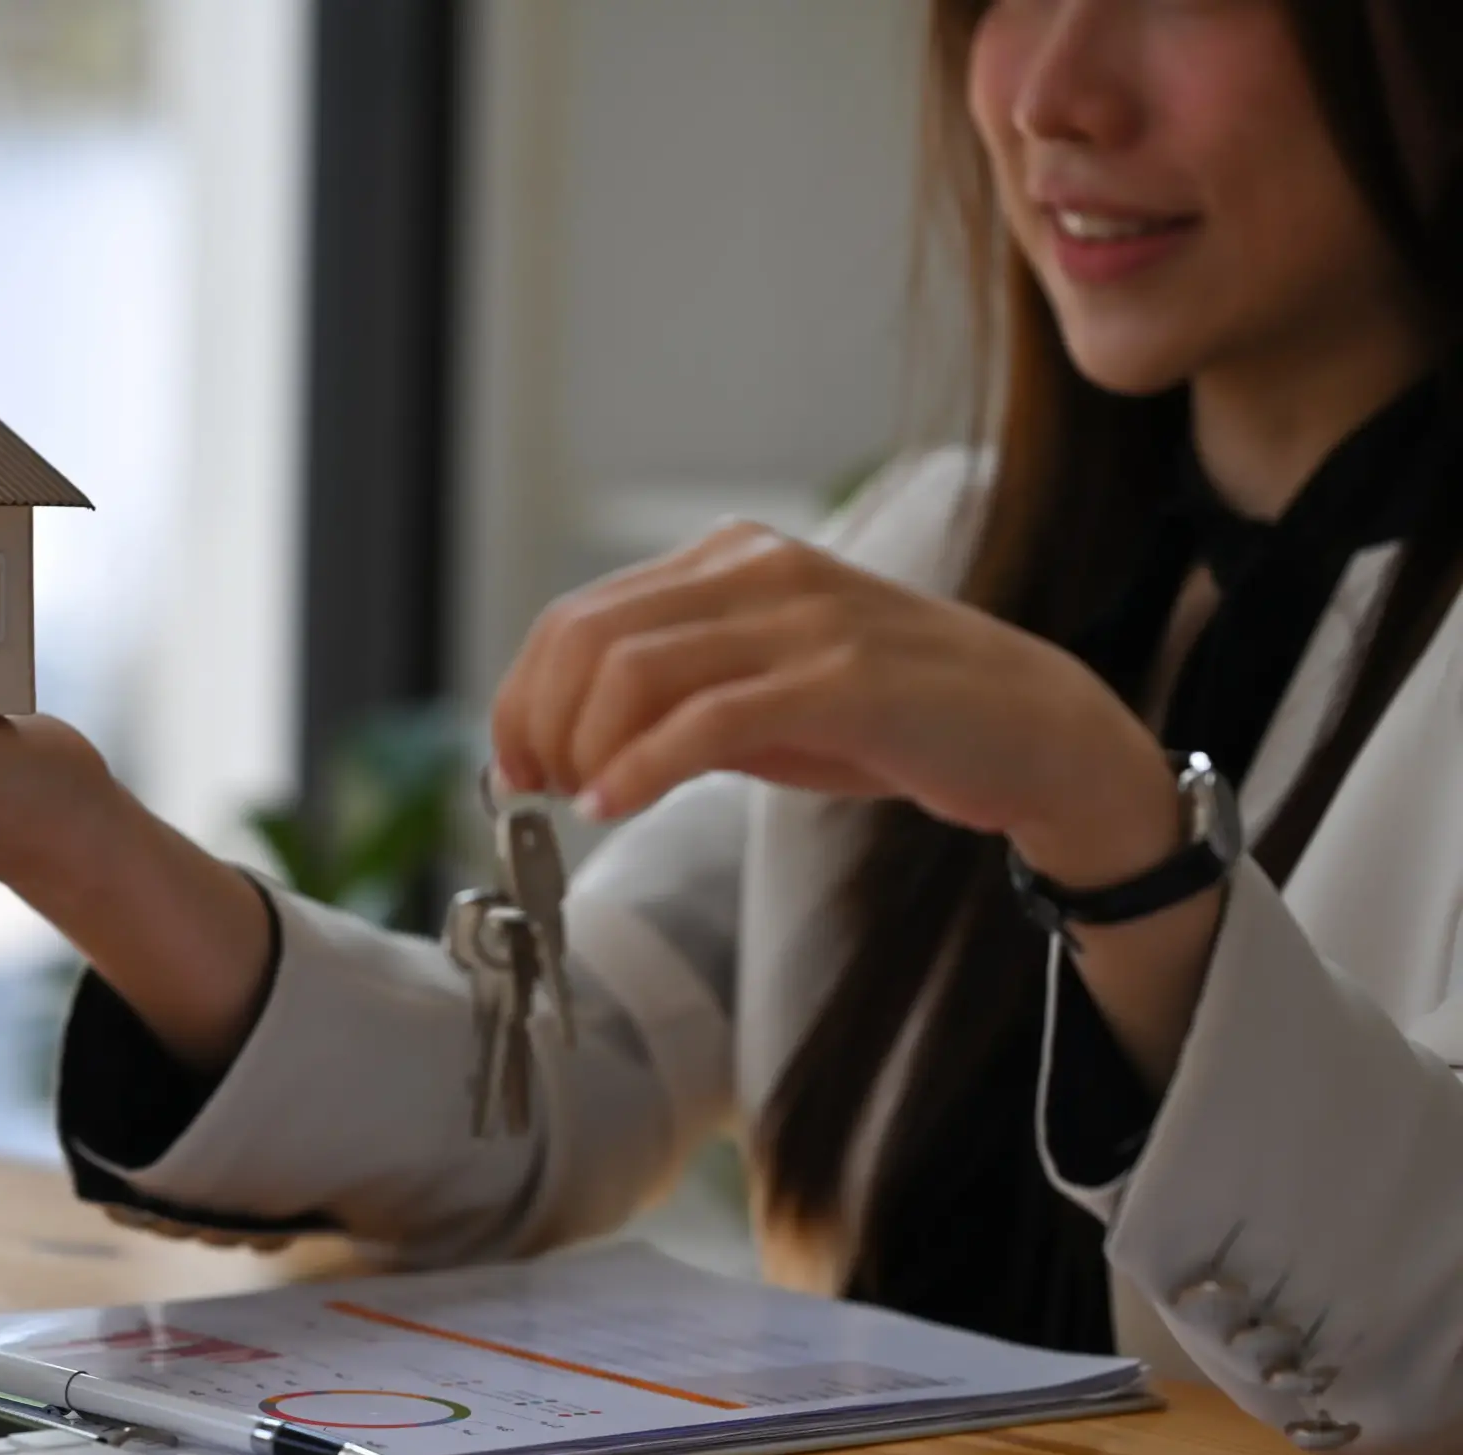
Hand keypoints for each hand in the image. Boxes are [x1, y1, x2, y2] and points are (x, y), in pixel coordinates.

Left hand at [488, 522, 1179, 885]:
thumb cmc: (890, 719)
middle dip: (539, 720)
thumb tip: (567, 743)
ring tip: (584, 797)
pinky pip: (706, 717)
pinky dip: (640, 766)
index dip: (522, 693)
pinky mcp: (842, 678)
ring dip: (584, 745)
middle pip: (588, 635)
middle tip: (537, 788)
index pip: (580, 616)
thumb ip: (672, 702)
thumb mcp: (759, 699)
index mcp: (729, 561)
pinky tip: (617, 802)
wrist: (1034, 731)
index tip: (512, 763)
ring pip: (634, 668)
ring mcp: (802, 618)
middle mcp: (757, 570)